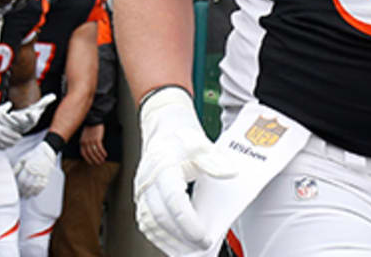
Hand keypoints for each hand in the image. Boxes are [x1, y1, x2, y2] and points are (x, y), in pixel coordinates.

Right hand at [0, 103, 22, 148]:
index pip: (12, 135)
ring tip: (12, 143)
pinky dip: (2, 147)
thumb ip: (3, 109)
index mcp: (0, 129)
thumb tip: (10, 103)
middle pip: (10, 142)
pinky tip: (4, 146)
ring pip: (4, 146)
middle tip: (18, 139)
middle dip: (14, 141)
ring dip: (9, 145)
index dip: (17, 136)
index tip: (20, 135)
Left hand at [2, 94, 58, 133]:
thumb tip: (54, 95)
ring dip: (6, 120)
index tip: (30, 112)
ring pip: (10, 125)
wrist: (20, 126)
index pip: (33, 120)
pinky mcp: (8, 129)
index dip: (31, 117)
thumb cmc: (30, 115)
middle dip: (17, 119)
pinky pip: (4, 126)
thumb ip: (45, 102)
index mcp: (31, 121)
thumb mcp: (38, 109)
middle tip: (13, 113)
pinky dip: (1, 121)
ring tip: (2, 113)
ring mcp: (15, 128)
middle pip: (20, 124)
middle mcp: (23, 126)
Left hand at [13, 140, 58, 197]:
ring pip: (35, 186)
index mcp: (28, 167)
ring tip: (27, 196)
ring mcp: (42, 174)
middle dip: (24, 191)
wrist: (46, 152)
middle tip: (21, 195)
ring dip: (31, 192)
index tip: (17, 190)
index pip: (22, 180)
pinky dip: (39, 190)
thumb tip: (12, 175)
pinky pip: (43, 185)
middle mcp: (35, 171)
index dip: (19, 186)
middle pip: (28, 184)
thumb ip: (17, 167)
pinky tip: (35, 194)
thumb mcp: (23, 158)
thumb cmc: (33, 155)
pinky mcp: (47, 175)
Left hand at [81, 124, 106, 165]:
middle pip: (90, 154)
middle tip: (99, 163)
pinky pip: (100, 148)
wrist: (94, 120)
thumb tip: (90, 151)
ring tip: (103, 160)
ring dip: (99, 157)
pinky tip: (105, 154)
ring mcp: (91, 141)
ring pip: (95, 152)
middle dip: (95, 160)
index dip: (88, 159)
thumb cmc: (90, 128)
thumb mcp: (85, 136)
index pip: (84, 154)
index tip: (92, 163)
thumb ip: (86, 143)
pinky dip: (103, 152)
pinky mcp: (97, 139)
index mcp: (82, 142)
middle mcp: (85, 143)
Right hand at [135, 87, 237, 254]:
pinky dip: (158, 236)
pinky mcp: (140, 196)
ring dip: (168, 241)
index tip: (203, 237)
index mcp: (163, 166)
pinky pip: (146, 221)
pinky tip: (172, 244)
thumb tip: (230, 173)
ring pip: (151, 223)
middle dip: (182, 237)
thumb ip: (214, 160)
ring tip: (188, 252)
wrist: (163, 125)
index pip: (174, 201)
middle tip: (201, 248)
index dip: (188, 223)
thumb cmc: (181, 135)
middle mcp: (147, 180)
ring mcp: (141, 189)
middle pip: (161, 217)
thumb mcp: (201, 143)